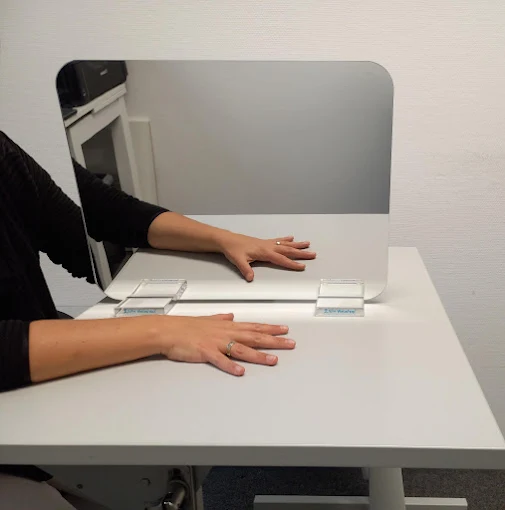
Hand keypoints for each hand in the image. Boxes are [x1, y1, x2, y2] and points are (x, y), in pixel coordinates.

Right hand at [157, 313, 294, 375]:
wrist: (168, 331)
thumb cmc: (186, 326)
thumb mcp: (207, 319)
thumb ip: (221, 318)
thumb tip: (230, 315)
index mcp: (227, 326)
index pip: (254, 326)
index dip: (271, 328)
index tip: (285, 329)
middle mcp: (225, 333)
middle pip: (254, 337)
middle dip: (274, 340)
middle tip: (290, 343)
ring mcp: (216, 343)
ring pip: (242, 349)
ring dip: (259, 355)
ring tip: (273, 360)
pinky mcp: (205, 352)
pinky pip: (220, 361)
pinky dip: (231, 366)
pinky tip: (241, 371)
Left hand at [218, 233, 316, 281]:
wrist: (228, 240)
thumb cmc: (233, 250)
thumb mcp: (238, 261)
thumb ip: (246, 269)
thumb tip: (251, 278)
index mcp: (264, 252)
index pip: (281, 259)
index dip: (292, 263)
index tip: (302, 266)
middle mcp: (268, 246)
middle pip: (287, 250)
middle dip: (301, 253)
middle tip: (313, 254)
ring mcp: (267, 243)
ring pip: (285, 244)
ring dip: (297, 245)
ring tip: (308, 244)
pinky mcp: (264, 242)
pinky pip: (278, 240)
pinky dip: (285, 239)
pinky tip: (292, 238)